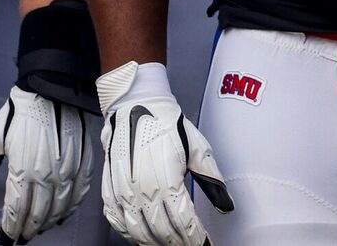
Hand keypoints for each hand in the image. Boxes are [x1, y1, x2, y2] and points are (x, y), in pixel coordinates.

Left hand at [0, 86, 91, 240]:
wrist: (53, 85)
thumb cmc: (21, 110)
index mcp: (23, 169)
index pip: (15, 211)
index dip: (8, 230)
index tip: (3, 239)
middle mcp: (48, 174)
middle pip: (37, 215)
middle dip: (26, 230)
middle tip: (18, 238)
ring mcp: (68, 169)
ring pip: (59, 209)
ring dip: (46, 223)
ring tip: (36, 229)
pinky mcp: (83, 162)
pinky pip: (78, 194)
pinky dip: (70, 209)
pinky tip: (62, 214)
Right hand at [98, 61, 229, 245]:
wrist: (135, 105)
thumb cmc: (167, 124)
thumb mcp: (198, 148)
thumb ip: (212, 180)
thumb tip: (227, 205)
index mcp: (167, 177)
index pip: (184, 221)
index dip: (196, 238)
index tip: (204, 243)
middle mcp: (142, 187)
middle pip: (162, 231)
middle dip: (178, 242)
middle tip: (189, 243)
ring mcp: (123, 190)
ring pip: (138, 231)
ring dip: (155, 242)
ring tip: (169, 243)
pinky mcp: (109, 188)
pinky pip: (116, 221)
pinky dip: (129, 233)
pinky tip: (141, 235)